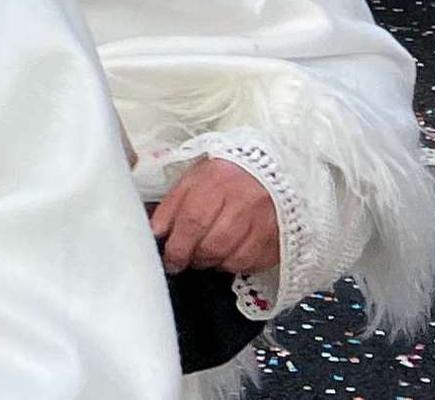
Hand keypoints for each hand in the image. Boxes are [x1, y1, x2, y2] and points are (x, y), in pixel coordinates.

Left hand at [152, 157, 281, 276]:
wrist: (272, 169)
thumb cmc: (228, 174)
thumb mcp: (193, 179)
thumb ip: (172, 206)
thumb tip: (155, 232)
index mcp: (217, 182)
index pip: (192, 222)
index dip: (177, 246)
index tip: (169, 258)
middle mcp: (244, 203)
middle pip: (212, 245)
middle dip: (193, 257)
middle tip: (185, 257)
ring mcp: (265, 222)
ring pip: (233, 259)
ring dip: (213, 263)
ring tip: (205, 255)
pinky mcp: (278, 238)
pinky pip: (253, 263)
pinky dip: (236, 265)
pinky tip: (229, 255)